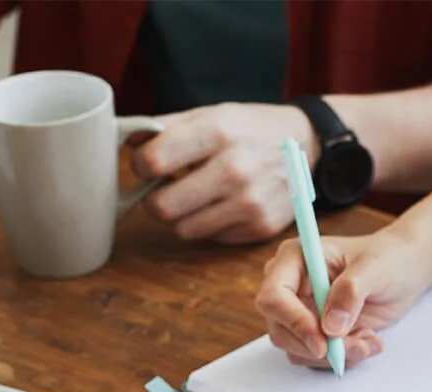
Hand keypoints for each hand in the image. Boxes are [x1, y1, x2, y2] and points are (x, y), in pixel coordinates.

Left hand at [134, 103, 319, 243]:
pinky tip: (224, 204)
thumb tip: (124, 139)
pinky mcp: (260, 228)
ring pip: (183, 229)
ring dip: (182, 215)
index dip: (140, 165)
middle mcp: (235, 169)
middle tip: (164, 188)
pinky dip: (210, 224)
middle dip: (155, 199)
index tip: (146, 164)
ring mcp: (250, 203)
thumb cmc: (252, 129)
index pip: (153, 160)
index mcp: (219, 131)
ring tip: (197, 195)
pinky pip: (211, 237)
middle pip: (163, 207)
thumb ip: (165, 126)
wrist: (308, 147)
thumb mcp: (212, 114)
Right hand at [255, 229, 431, 367]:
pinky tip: (366, 340)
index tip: (322, 341)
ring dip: (335, 354)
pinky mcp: (314, 332)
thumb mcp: (375, 268)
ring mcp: (300, 311)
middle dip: (319, 346)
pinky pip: (315, 357)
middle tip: (357, 346)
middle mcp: (290, 287)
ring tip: (369, 339)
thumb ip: (351, 291)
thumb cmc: (387, 258)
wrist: (402, 271)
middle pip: (280, 329)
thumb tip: (330, 326)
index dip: (294, 322)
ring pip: (298, 349)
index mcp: (294, 259)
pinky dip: (342, 357)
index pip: (273, 296)